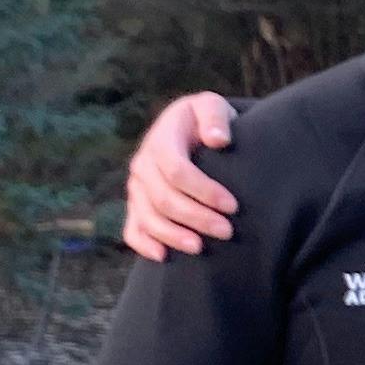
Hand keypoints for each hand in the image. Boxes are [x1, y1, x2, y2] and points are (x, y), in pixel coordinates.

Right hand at [125, 91, 239, 259]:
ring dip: (173, 236)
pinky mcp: (137, 205)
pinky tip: (163, 257)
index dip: (204, 191)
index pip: (177, 171)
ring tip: (200, 248)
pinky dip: (144, 244)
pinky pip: (132, 229)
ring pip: (148, 217)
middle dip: (196, 217)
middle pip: (164, 199)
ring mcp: (137, 188)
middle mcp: (143, 165)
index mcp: (161, 140)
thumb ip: (215, 117)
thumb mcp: (211, 107)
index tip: (232, 205)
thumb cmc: (205, 120)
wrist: (187, 129)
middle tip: (227, 231)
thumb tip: (218, 139)